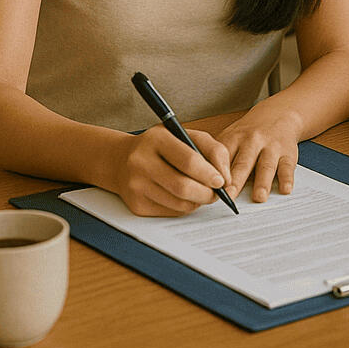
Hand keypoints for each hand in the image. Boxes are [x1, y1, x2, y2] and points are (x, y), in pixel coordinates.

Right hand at [111, 125, 231, 215]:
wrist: (122, 160)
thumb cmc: (162, 146)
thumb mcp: (187, 135)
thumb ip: (212, 149)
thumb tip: (226, 178)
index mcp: (157, 139)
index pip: (189, 161)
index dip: (209, 174)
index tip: (222, 181)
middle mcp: (142, 162)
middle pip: (183, 186)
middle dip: (207, 193)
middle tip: (218, 194)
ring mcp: (136, 185)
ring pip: (179, 203)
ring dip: (198, 202)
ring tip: (204, 194)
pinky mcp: (136, 205)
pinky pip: (170, 212)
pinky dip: (185, 207)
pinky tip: (187, 198)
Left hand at [218, 102, 302, 202]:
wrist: (279, 114)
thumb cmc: (249, 133)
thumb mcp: (231, 137)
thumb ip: (217, 157)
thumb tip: (197, 184)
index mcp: (234, 138)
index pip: (223, 157)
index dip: (216, 172)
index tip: (209, 189)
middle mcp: (253, 141)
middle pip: (243, 162)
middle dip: (236, 180)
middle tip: (229, 196)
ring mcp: (271, 146)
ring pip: (266, 165)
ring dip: (262, 181)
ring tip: (259, 197)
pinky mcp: (287, 153)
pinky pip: (287, 167)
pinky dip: (287, 178)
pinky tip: (285, 189)